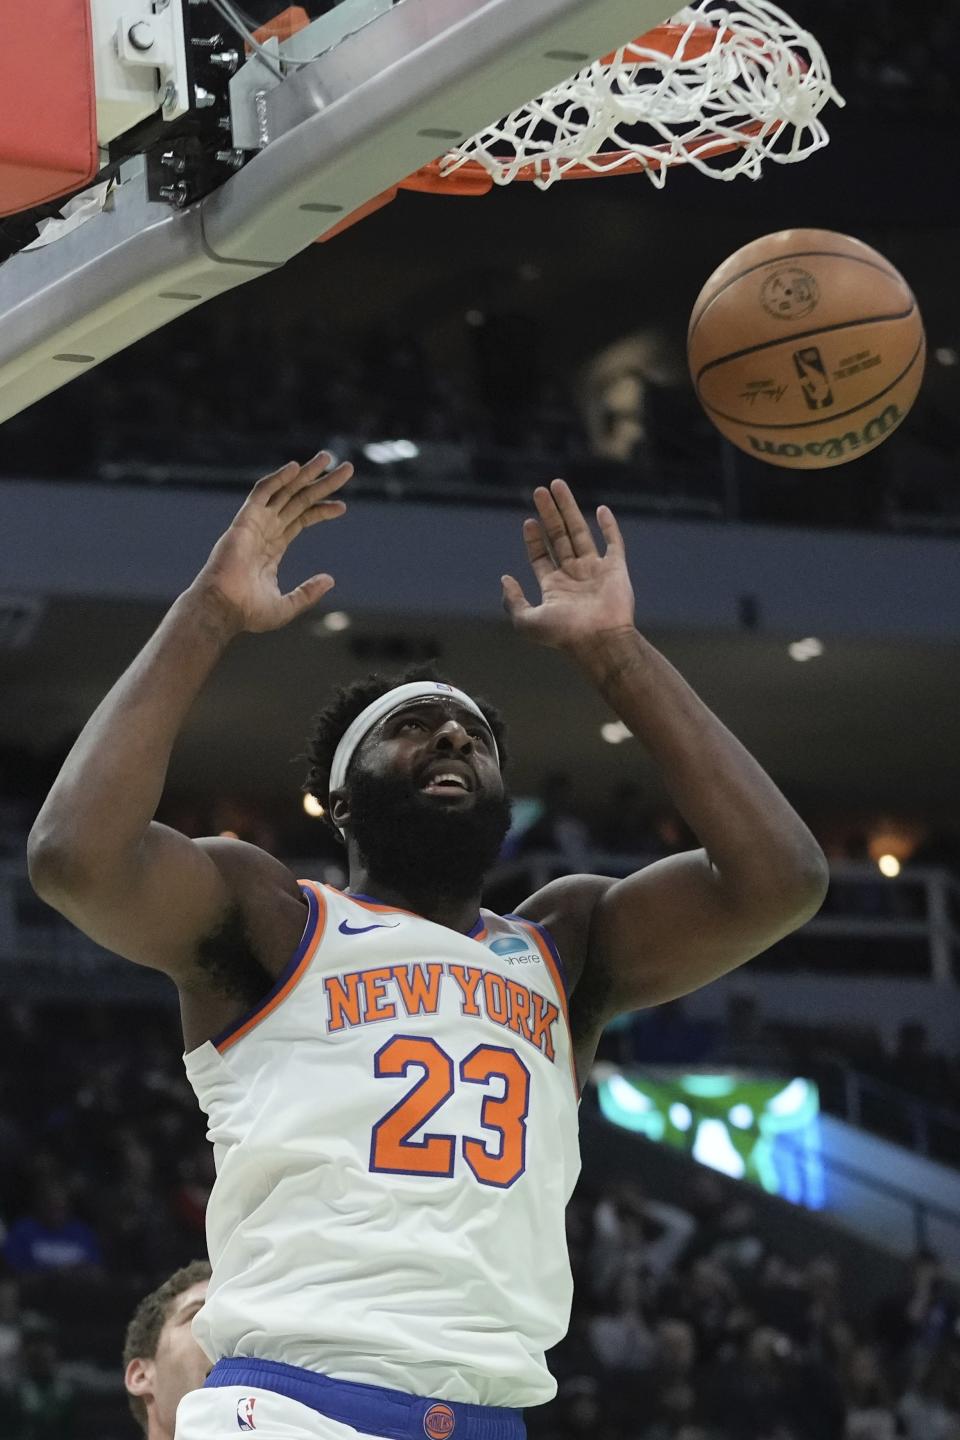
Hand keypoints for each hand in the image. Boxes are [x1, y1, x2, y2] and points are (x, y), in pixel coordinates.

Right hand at [196, 451, 351, 632]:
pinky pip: (262, 493)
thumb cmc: (247, 612)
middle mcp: (264, 531)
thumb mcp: (286, 605)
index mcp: (272, 548)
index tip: (342, 506)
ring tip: (327, 458)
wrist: (223, 608)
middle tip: (346, 469)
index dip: (321, 510)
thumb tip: (330, 580)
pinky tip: (296, 468)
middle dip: (321, 483)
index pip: (300, 520)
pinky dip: (278, 478)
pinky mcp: (244, 520)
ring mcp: (254, 523)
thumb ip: (307, 592)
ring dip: (305, 474)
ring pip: (284, 491)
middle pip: (298, 500)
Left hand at [501, 480, 634, 651]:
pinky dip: (609, 526)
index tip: (529, 521)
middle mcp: (574, 576)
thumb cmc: (563, 634)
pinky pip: (613, 543)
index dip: (534, 540)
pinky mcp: (616, 569)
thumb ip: (513, 601)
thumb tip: (504, 578)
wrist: (598, 640)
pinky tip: (600, 510)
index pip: (541, 557)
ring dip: (569, 509)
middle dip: (549, 514)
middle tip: (540, 491)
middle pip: (559, 537)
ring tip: (558, 485)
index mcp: (554, 587)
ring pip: (581, 532)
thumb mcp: (526, 621)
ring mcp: (596, 571)